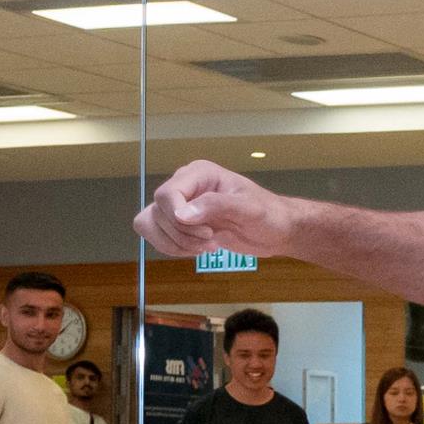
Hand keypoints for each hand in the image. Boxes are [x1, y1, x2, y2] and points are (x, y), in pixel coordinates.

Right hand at [136, 159, 288, 263]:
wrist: (275, 230)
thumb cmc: (268, 215)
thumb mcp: (248, 209)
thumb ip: (216, 206)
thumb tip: (182, 214)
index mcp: (199, 173)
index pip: (167, 194)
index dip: (178, 218)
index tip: (207, 231)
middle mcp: (185, 185)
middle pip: (157, 212)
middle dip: (182, 234)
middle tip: (211, 239)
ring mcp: (179, 204)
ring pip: (149, 224)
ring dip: (174, 243)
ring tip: (205, 246)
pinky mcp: (178, 223)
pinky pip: (156, 235)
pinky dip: (172, 248)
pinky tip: (196, 250)